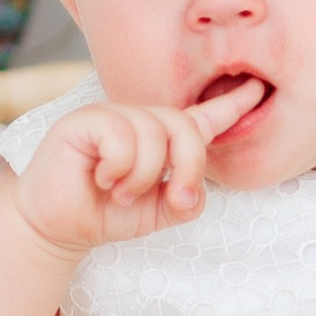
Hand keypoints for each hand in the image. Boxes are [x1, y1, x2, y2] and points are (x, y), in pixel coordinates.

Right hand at [9, 84, 263, 255]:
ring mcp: (113, 115)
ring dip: (142, 177)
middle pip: (186, 127)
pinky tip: (100, 177)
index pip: (204, 116)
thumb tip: (189, 193)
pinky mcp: (85, 119)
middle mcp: (141, 120)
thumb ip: (185, 200)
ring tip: (119, 191)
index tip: (258, 90)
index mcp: (163, 138)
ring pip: (154, 134)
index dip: (233, 103)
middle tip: (173, 200)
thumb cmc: (105, 213)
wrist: (56, 226)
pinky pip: (121, 135)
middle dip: (188, 168)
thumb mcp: (158, 212)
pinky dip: (118, 167)